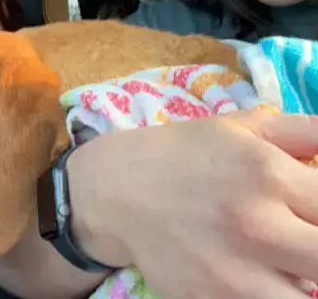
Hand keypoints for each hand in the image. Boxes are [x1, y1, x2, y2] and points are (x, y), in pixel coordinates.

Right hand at [67, 109, 317, 297]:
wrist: (112, 192)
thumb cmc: (184, 156)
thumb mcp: (242, 127)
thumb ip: (306, 131)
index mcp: (270, 174)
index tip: (314, 215)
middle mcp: (257, 224)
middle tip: (305, 244)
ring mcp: (234, 272)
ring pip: (307, 296)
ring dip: (304, 282)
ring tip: (289, 266)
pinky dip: (272, 294)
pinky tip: (259, 279)